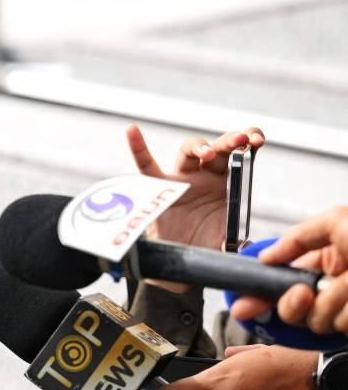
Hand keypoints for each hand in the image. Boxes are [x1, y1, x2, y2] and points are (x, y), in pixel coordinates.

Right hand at [127, 124, 264, 249]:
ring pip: (188, 151)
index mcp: (226, 183)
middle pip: (216, 149)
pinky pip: (146, 166)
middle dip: (229, 141)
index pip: (240, 156)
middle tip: (241, 140)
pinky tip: (133, 130)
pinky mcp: (157, 187)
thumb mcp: (227, 243)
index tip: (257, 140)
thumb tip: (251, 247)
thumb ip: (239, 243)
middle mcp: (204, 176)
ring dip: (198, 146)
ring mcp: (181, 179)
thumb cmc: (204, 246)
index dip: (249, 144)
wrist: (179, 260)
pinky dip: (138, 148)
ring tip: (207, 153)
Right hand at [231, 206, 347, 333]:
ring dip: (329, 303)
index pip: (280, 284)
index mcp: (324, 264)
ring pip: (314, 321)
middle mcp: (332, 288)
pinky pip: (337, 326)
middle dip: (292, 304)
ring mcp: (343, 308)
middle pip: (290, 310)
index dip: (258, 297)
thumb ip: (297, 237)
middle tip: (303, 294)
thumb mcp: (335, 221)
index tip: (243, 307)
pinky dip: (345, 313)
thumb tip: (267, 257)